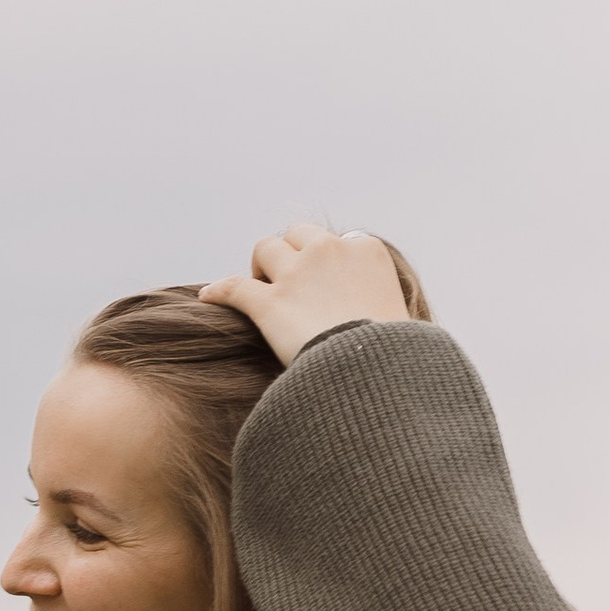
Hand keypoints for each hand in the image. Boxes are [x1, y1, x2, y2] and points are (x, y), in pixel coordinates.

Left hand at [198, 224, 410, 365]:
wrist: (378, 375)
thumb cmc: (396, 358)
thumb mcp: (402, 318)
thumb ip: (381, 304)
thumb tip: (377, 321)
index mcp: (367, 250)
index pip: (336, 241)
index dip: (323, 260)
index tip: (320, 282)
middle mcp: (331, 251)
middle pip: (297, 235)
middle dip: (289, 253)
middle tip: (286, 281)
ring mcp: (298, 274)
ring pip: (265, 249)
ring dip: (260, 266)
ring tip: (260, 289)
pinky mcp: (270, 303)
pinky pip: (233, 287)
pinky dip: (219, 291)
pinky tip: (208, 298)